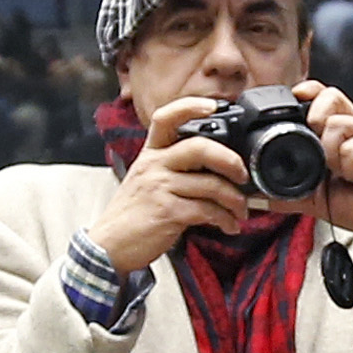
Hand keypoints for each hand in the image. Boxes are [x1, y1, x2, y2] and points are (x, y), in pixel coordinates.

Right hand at [83, 95, 250, 272]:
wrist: (110, 245)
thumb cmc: (132, 214)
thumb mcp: (146, 180)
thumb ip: (173, 167)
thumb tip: (215, 165)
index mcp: (150, 154)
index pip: (165, 118)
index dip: (190, 107)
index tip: (214, 107)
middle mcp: (154, 166)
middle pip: (199, 147)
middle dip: (230, 160)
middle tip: (242, 174)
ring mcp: (159, 188)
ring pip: (210, 184)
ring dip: (234, 199)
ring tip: (240, 210)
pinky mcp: (167, 211)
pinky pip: (207, 210)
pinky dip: (225, 219)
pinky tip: (229, 225)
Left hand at [296, 78, 352, 250]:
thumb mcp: (313, 197)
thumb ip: (286, 191)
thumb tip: (254, 194)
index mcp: (340, 131)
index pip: (321, 96)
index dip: (305, 95)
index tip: (293, 105)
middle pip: (329, 96)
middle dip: (314, 120)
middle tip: (320, 153)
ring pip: (336, 124)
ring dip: (332, 155)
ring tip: (344, 174)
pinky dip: (351, 166)